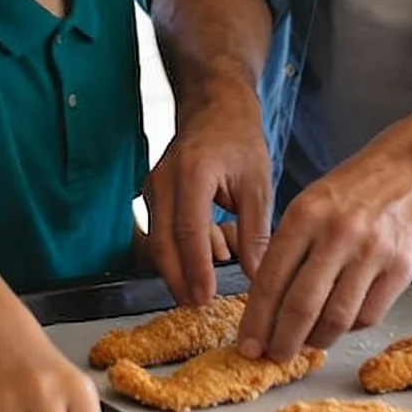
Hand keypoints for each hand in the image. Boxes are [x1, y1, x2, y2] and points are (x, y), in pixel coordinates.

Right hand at [144, 81, 270, 305]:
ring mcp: (153, 186)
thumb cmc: (238, 139)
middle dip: (178, 278)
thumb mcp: (257, 183)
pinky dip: (177, 250)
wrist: (213, 106)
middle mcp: (164, 180)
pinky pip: (160, 229)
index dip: (195, 269)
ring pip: (156, 239)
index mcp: (192, 174)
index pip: (188, 231)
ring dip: (176, 268)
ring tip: (201, 292)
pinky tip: (207, 257)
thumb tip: (259, 275)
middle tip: (197, 305)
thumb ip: (256, 231)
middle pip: (162, 242)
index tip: (205, 298)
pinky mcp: (152, 193)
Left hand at [236, 147, 411, 361]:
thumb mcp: (309, 204)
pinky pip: (368, 316)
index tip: (248, 343)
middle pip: (302, 306)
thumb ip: (287, 249)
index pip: (271, 280)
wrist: (411, 170)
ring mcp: (373, 252)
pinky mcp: (402, 268)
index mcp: (305, 215)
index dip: (256, 320)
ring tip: (305, 343)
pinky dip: (348, 328)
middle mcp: (338, 234)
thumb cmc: (352, 191)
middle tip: (274, 356)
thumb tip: (264, 304)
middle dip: (282, 341)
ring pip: (336, 318)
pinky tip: (338, 324)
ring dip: (316, 340)